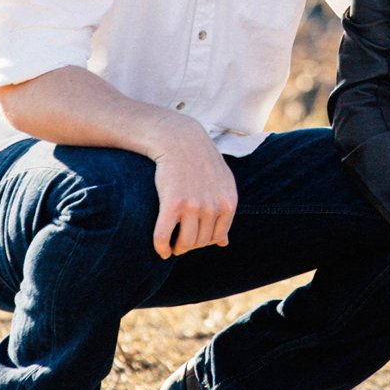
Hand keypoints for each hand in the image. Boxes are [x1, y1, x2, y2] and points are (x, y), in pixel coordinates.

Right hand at [151, 115, 238, 258]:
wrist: (180, 139)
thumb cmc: (200, 162)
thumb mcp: (222, 184)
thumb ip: (224, 212)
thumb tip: (224, 243)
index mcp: (228, 202)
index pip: (216, 238)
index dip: (203, 242)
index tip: (193, 238)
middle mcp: (214, 206)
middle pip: (200, 242)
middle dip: (189, 245)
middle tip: (179, 241)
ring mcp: (194, 205)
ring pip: (185, 243)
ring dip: (176, 248)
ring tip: (171, 245)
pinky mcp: (172, 203)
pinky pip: (164, 236)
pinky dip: (161, 247)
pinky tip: (161, 250)